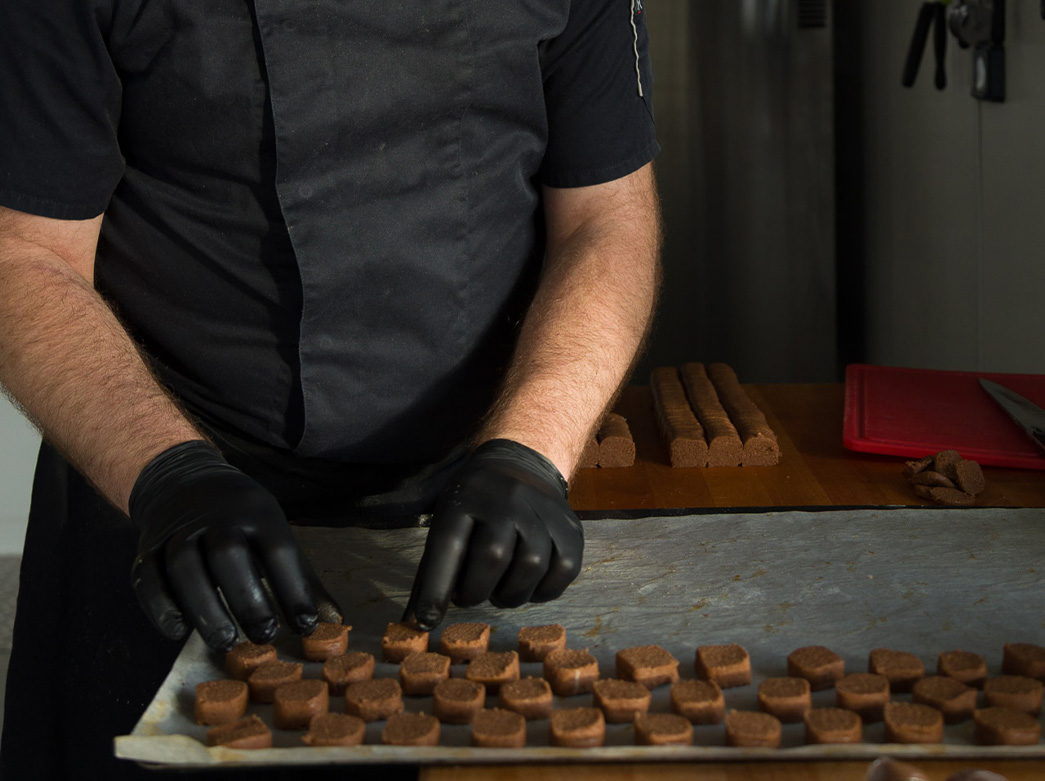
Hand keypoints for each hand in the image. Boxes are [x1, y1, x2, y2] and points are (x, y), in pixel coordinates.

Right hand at [129, 440, 339, 649]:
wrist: (183, 482)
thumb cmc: (243, 521)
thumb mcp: (276, 535)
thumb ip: (302, 580)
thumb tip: (335, 624)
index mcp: (258, 511)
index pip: (279, 550)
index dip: (294, 590)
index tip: (306, 626)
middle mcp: (217, 515)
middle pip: (228, 554)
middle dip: (246, 599)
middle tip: (264, 636)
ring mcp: (179, 529)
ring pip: (184, 565)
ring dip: (204, 607)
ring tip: (224, 641)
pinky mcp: (147, 546)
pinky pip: (148, 577)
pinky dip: (161, 607)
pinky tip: (180, 630)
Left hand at [404, 439, 583, 629]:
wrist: (521, 466)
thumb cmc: (475, 505)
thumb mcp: (447, 519)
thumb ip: (433, 569)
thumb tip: (416, 622)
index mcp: (466, 497)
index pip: (448, 546)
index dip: (436, 589)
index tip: (425, 622)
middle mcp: (506, 498)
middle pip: (492, 557)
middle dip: (477, 591)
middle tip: (471, 594)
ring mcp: (542, 510)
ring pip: (531, 566)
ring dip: (511, 594)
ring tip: (500, 589)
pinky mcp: (570, 527)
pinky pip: (563, 570)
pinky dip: (544, 590)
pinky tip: (529, 584)